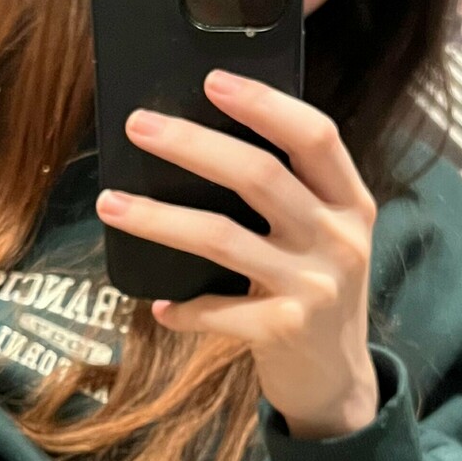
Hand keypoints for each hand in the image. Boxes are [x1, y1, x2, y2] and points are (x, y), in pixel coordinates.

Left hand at [95, 72, 380, 439]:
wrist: (337, 380)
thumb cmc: (315, 289)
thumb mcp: (321, 235)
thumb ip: (289, 194)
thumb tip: (199, 141)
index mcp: (350, 202)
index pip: (315, 136)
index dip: (264, 104)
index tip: (212, 80)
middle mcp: (339, 239)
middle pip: (260, 176)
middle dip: (192, 145)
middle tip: (140, 125)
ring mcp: (314, 286)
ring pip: (221, 238)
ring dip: (158, 218)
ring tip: (110, 202)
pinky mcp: (283, 329)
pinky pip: (215, 310)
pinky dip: (181, 306)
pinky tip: (157, 303)